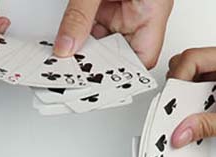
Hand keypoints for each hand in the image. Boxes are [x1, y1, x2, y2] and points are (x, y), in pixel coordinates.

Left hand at [53, 0, 172, 66]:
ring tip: (62, 64)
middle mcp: (139, 13)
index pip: (142, 60)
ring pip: (102, 42)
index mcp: (153, 10)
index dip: (120, 78)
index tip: (96, 89)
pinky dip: (77, 36)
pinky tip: (62, 45)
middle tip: (71, 78)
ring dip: (82, 52)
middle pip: (118, 54)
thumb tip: (65, 46)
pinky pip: (92, 26)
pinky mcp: (105, 3)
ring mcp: (122, 9)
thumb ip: (80, 15)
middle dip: (94, 67)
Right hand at [168, 41, 215, 147]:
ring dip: (187, 95)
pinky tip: (196, 115)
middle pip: (189, 64)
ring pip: (193, 75)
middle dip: (179, 87)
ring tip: (187, 114)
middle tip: (176, 109)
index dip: (178, 79)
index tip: (171, 101)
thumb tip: (180, 132)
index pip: (193, 58)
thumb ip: (206, 127)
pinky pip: (201, 86)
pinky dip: (195, 101)